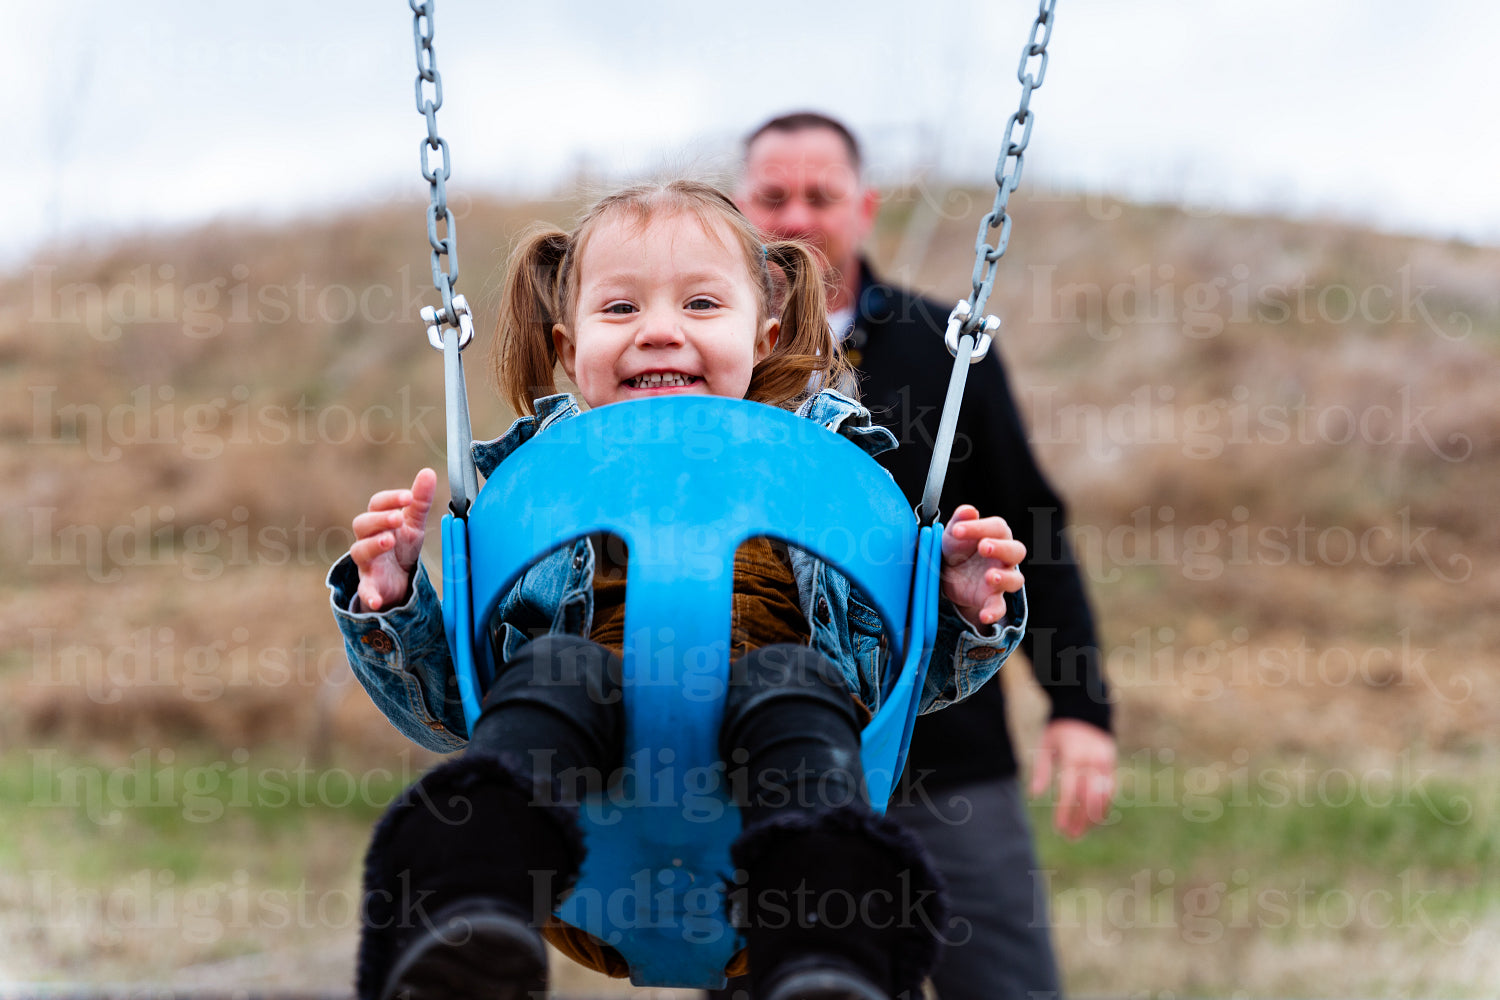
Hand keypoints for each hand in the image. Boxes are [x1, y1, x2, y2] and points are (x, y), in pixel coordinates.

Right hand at [350, 468, 436, 611]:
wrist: (398, 581)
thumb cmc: (402, 547)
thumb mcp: (414, 524)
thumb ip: (420, 501)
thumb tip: (428, 472)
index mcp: (379, 522)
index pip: (377, 504)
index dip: (390, 499)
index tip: (408, 497)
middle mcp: (367, 539)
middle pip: (361, 524)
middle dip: (379, 519)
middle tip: (398, 518)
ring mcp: (367, 563)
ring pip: (359, 551)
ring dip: (372, 545)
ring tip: (388, 541)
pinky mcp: (370, 586)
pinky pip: (365, 591)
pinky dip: (369, 595)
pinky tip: (377, 600)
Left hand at [939, 504, 1025, 626]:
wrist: (945, 573)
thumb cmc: (956, 547)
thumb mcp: (954, 532)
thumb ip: (961, 520)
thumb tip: (968, 510)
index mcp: (996, 535)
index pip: (997, 528)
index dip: (979, 527)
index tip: (957, 530)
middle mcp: (1004, 557)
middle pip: (1015, 551)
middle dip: (1001, 548)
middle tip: (983, 546)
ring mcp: (1001, 579)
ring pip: (1016, 579)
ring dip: (1005, 578)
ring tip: (990, 577)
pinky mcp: (992, 599)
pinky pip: (1000, 607)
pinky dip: (994, 612)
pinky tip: (984, 615)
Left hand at [1029, 719, 1115, 838]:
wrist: (1084, 714)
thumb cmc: (1059, 732)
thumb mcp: (1045, 745)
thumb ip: (1041, 769)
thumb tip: (1034, 794)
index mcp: (1073, 755)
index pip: (1070, 790)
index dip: (1065, 811)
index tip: (1059, 828)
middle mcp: (1092, 760)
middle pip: (1088, 797)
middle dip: (1080, 820)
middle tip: (1070, 837)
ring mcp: (1105, 763)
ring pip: (1102, 797)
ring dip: (1092, 818)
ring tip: (1081, 833)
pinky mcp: (1112, 765)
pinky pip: (1110, 791)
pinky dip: (1103, 807)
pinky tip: (1093, 820)